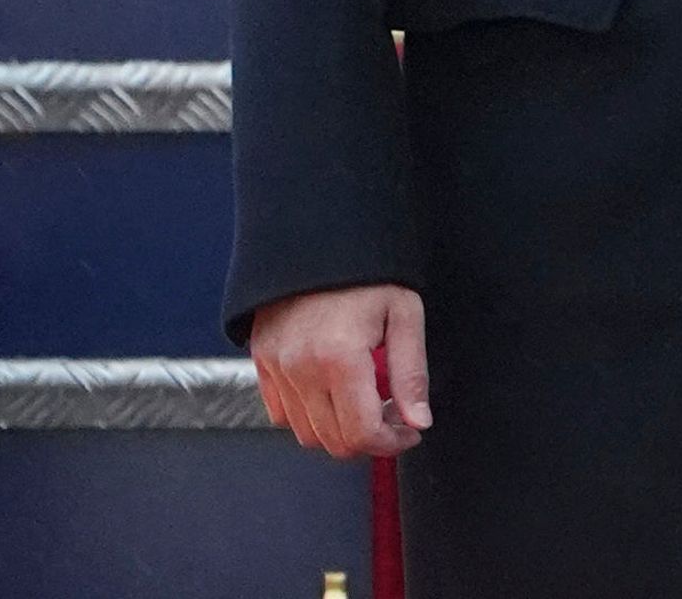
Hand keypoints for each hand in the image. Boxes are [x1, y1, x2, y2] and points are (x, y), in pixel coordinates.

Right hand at [248, 283, 431, 459]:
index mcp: (339, 357)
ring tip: (366, 400)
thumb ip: (412, 373)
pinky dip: (309, 417)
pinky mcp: (262, 362)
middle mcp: (300, 368)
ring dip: (340, 430)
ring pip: (306, 434)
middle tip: (393, 416)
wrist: (320, 238)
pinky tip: (335, 393)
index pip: (362, 433)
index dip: (391, 443)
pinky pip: (281, 414)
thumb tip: (419, 422)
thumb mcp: (405, 313)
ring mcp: (276, 367)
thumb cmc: (368, 272)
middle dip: (369, 440)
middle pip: (333, 441)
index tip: (410, 431)